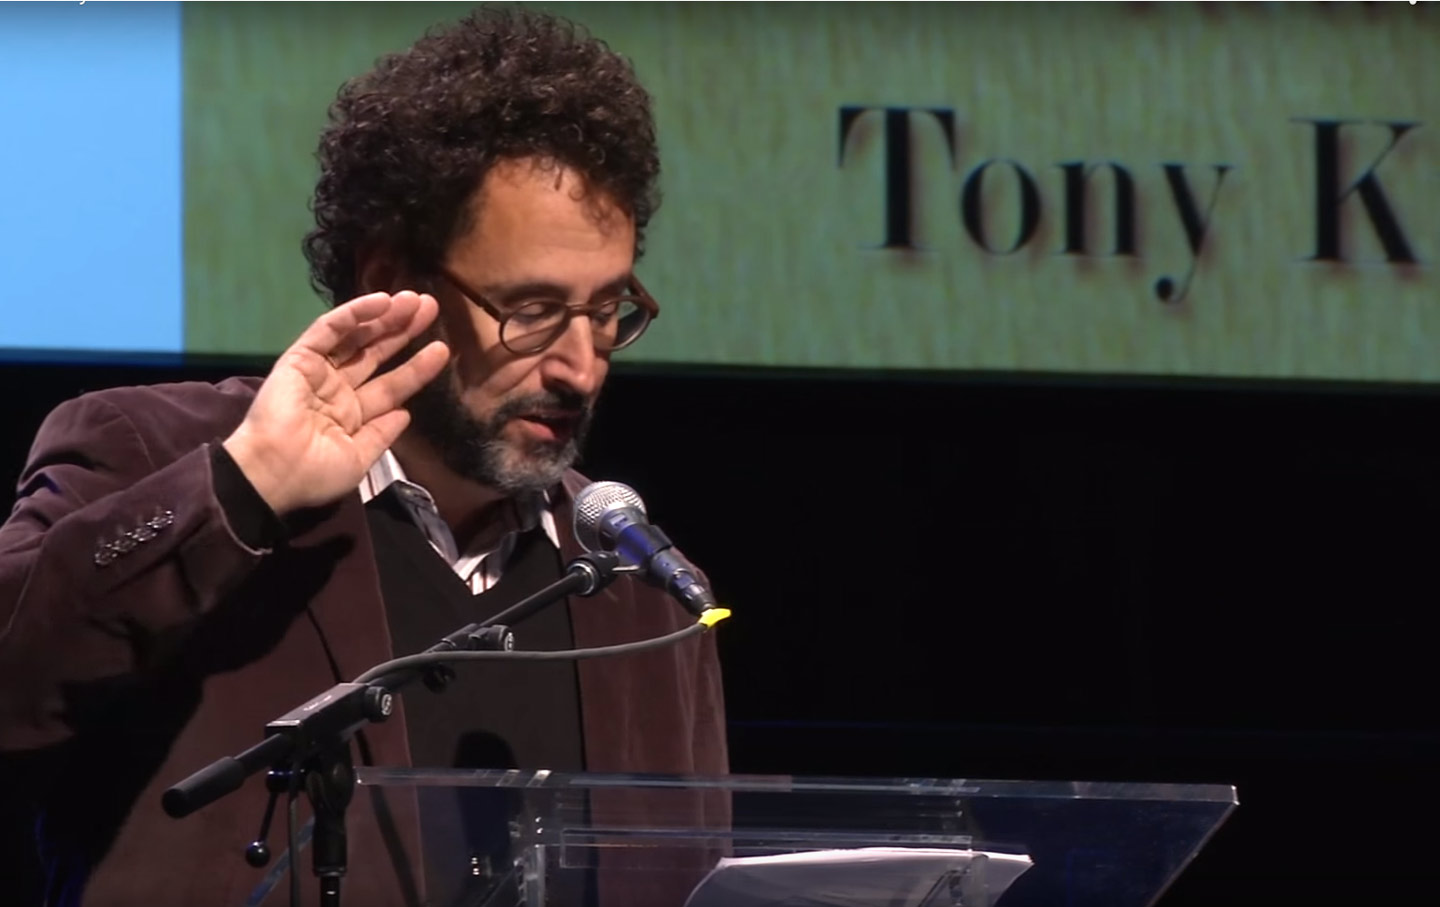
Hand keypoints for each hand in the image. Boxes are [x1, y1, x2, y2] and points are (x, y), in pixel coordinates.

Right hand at [223, 291, 449, 514]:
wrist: (275, 472)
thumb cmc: (316, 473)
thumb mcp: (359, 460)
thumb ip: (382, 434)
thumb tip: (405, 413)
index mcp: (352, 416)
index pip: (391, 387)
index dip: (416, 368)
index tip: (442, 350)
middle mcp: (338, 390)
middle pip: (377, 354)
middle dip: (403, 331)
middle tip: (430, 307)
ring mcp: (319, 372)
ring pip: (357, 337)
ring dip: (385, 317)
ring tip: (416, 300)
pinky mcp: (300, 358)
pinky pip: (329, 329)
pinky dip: (354, 313)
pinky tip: (382, 301)